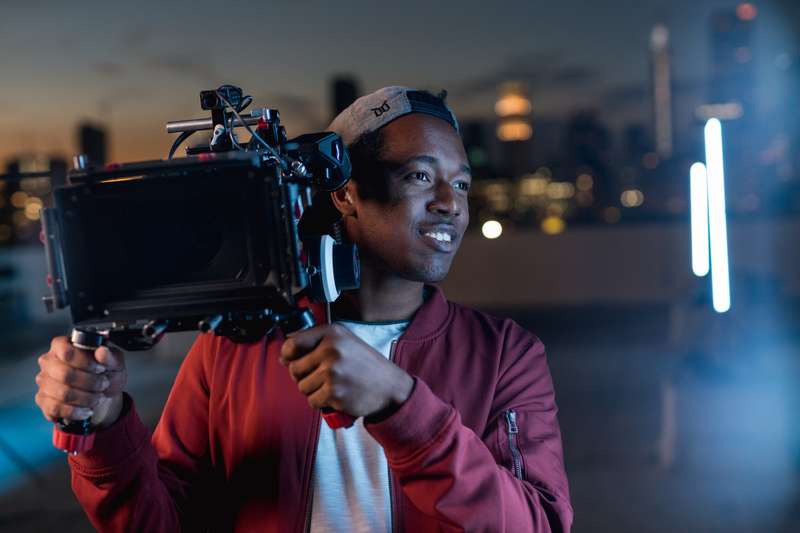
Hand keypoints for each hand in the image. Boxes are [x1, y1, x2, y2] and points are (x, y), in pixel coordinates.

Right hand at [35, 336, 126, 428]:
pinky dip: (76, 412)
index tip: (101, 369)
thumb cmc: (105, 373)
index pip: (66, 352)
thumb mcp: (115, 363)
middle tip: (104, 384)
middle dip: (90, 383)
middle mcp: (48, 361)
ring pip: (62, 393)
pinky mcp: (43, 400)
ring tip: (98, 397)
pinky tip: (87, 410)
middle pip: (65, 374)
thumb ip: (110, 357)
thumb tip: (102, 351)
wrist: (102, 393)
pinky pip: (56, 409)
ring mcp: (44, 381)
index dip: (85, 362)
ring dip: (86, 398)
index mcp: (62, 345)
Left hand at [280, 324, 412, 418]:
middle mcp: (331, 350)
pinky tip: (336, 395)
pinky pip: (312, 401)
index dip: (288, 355)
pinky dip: (321, 402)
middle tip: (323, 376)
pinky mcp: (334, 393)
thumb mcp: (344, 342)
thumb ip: (315, 343)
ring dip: (314, 390)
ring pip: (302, 387)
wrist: (390, 387)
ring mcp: (332, 372)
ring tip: (333, 385)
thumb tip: (284, 357)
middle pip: (294, 369)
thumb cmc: (365, 365)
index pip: (292, 344)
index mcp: (332, 334)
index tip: (294, 360)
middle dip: (304, 376)